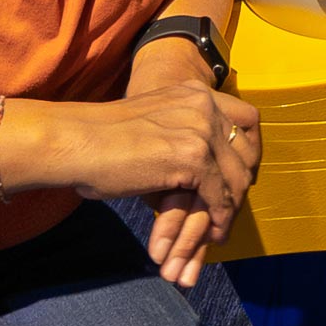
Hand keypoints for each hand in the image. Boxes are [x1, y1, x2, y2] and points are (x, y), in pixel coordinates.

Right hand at [122, 38, 246, 283]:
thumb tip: (204, 169)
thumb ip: (182, 134)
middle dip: (241, 185)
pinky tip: (213, 234)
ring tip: (222, 229)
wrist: (77, 141)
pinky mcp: (194, 158)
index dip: (248, 152)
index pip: (246, 120)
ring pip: (236, 177)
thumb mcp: (154, 124)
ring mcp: (201, 130)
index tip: (241, 178)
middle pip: (246, 151)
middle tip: (232, 210)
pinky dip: (219, 219)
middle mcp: (204, 105)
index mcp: (195, 91)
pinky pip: (220, 196)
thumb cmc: (101, 140)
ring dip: (231, 208)